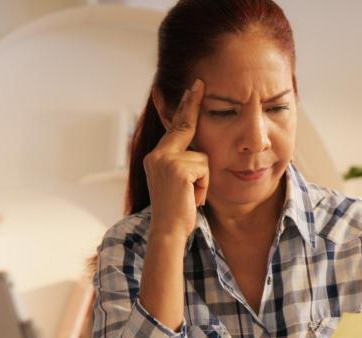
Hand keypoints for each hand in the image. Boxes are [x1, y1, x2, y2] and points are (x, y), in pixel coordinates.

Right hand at [143, 79, 208, 240]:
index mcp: (156, 157)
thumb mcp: (178, 184)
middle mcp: (157, 155)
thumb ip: (182, 164)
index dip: (182, 108)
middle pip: (183, 126)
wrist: (168, 231)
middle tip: (199, 82)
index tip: (190, 89)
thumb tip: (198, 151)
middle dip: (190, 104)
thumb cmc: (177, 212)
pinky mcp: (177, 168)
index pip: (173, 128)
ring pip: (202, 156)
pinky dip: (204, 186)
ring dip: (203, 179)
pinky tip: (193, 198)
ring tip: (192, 196)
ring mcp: (165, 160)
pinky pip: (205, 168)